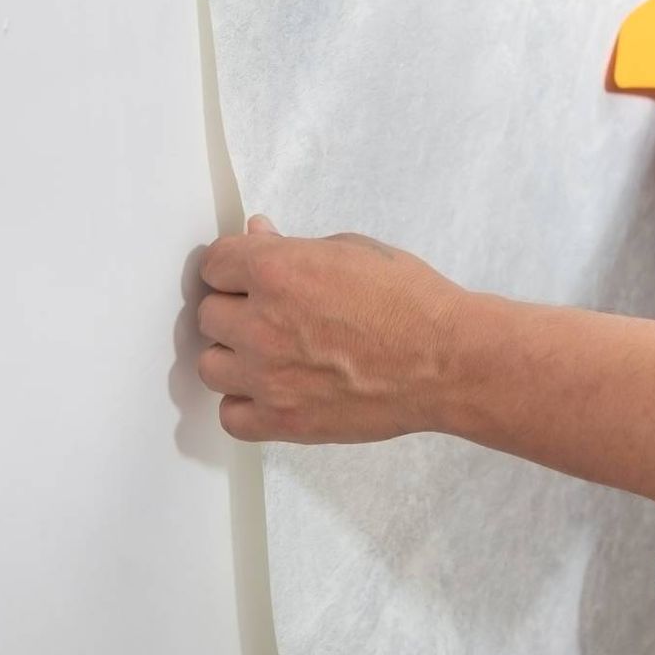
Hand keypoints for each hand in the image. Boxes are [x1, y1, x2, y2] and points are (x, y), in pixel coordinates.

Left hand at [194, 216, 469, 442]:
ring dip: (233, 358)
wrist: (446, 362)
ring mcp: (267, 377)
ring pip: (210, 367)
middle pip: (208, 316)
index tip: (246, 277)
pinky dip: (244, 405)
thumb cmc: (409, 301)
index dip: (232, 268)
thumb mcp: (351, 250)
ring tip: (267, 356)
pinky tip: (270, 392)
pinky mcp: (283, 421)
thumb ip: (292, 247)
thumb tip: (257, 234)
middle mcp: (260, 324)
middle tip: (267, 316)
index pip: (213, 264)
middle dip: (234, 311)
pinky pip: (231, 417)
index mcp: (274, 271)